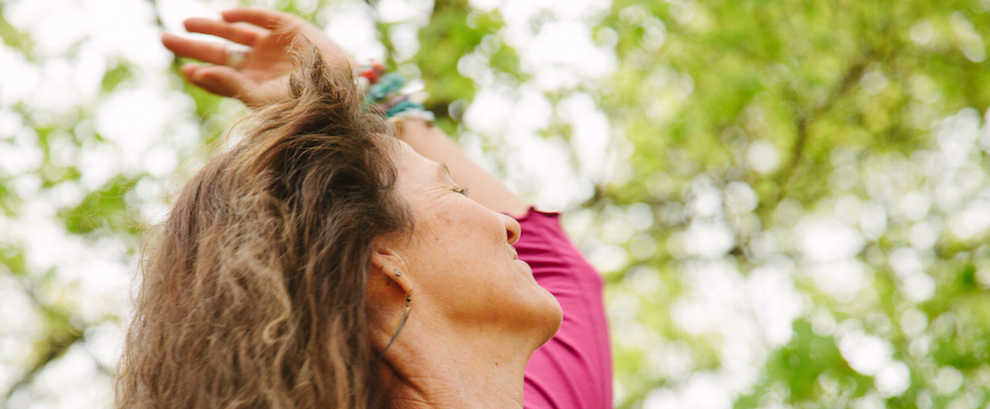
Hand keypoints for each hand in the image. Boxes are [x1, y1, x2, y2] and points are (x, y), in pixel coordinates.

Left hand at [161, 7, 355, 106]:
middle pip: (219, 51)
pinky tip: (225, 15)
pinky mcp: (287, 27)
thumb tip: (197, 72)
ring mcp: (271, 44)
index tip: (185, 70)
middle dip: (192, 45)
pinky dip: (243, 14)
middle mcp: (258, 64)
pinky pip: (261, 17)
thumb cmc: (305, 101)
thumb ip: (230, 85)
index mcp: (253, 85)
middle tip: (163, 39)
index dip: (201, 73)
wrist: (341, 86)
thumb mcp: (262, 98)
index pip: (220, 77)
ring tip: (187, 24)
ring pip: (234, 32)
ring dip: (210, 27)